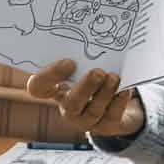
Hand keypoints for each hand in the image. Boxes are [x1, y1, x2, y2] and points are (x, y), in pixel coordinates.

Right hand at [27, 59, 143, 138]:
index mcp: (55, 90)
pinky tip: (125, 89)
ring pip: (93, 111)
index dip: (50, 76)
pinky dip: (119, 102)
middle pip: (70, 103)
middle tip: (97, 72)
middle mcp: (68, 107)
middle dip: (85, 87)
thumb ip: (83, 58)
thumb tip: (91, 36)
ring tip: (114, 77)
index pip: (38, 87)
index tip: (69, 62)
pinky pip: (112, 116)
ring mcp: (86, 120)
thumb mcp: (85, 66)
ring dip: (104, 93)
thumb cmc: (95, 77)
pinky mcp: (106, 127)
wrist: (118, 102)